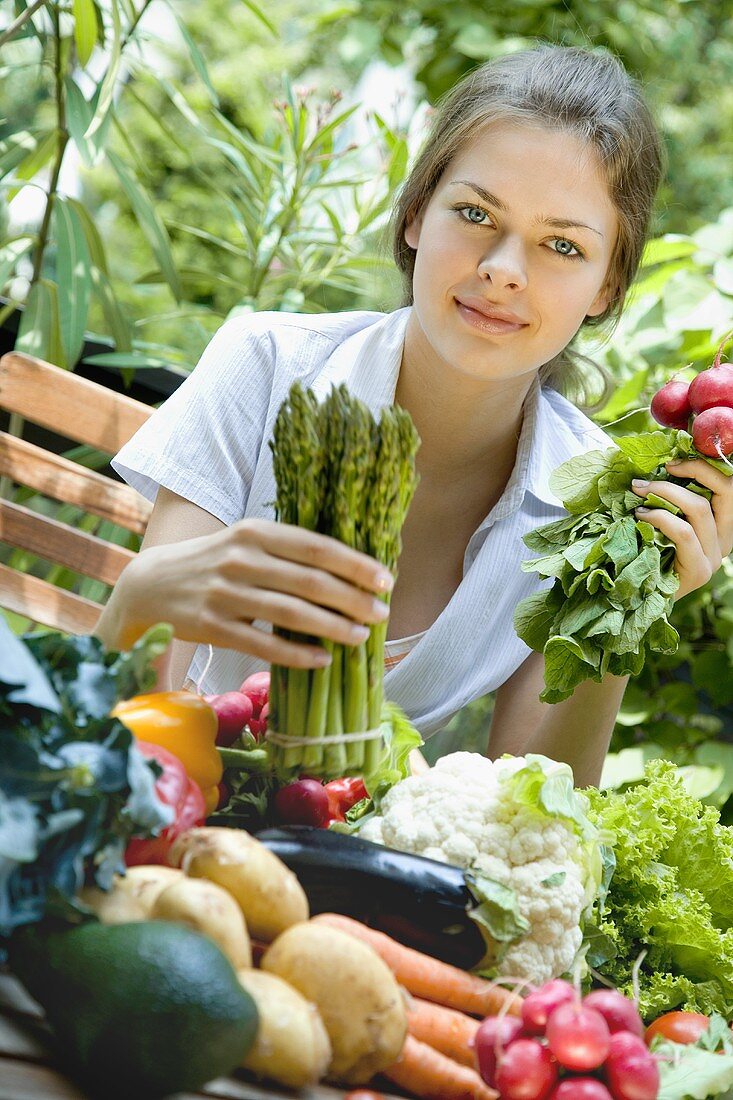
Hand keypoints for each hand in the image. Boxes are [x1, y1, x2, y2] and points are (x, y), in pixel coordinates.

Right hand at [123, 518, 393, 666]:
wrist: (149, 585)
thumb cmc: (214, 562)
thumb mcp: (245, 541)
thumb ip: (288, 550)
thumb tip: (350, 570)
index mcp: (254, 531)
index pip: (315, 546)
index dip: (354, 564)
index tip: (385, 579)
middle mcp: (240, 559)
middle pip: (308, 581)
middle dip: (351, 598)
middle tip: (381, 612)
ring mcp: (224, 594)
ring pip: (290, 613)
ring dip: (331, 627)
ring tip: (360, 637)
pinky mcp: (212, 626)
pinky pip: (263, 644)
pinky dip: (297, 654)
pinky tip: (322, 659)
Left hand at [632, 458, 732, 598]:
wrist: (642, 601)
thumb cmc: (651, 558)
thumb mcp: (666, 526)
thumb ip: (671, 504)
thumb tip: (651, 472)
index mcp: (723, 526)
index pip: (728, 488)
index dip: (705, 468)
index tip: (672, 463)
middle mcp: (726, 540)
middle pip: (724, 491)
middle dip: (692, 472)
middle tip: (654, 475)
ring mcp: (715, 556)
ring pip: (700, 509)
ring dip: (665, 494)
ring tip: (638, 495)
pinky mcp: (700, 570)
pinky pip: (684, 533)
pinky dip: (660, 518)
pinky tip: (640, 515)